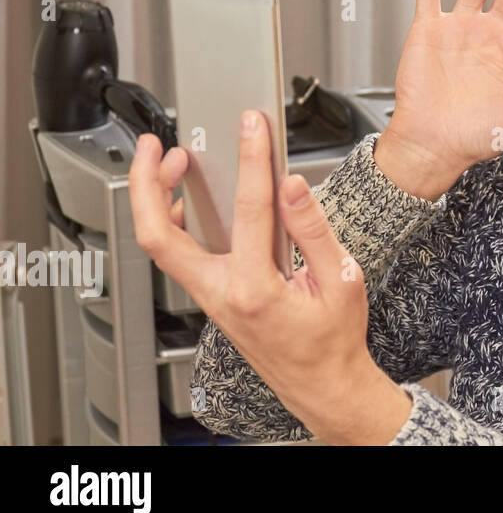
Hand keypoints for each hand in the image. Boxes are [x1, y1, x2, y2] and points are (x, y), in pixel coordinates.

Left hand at [128, 109, 411, 444]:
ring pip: (161, 247)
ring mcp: (212, 299)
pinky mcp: (213, 299)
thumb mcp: (342, 279)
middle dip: (150, 184)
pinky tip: (183, 204)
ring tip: (171, 164)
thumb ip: (313, 230)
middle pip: (160, 235)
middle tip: (158, 147)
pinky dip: (170, 222)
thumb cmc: (334, 340)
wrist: (323, 384)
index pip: (250, 208)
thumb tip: (293, 187)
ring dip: (156, 200)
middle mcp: (223, 295)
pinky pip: (177, 257)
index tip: (253, 127)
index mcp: (257, 288)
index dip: (252, 158)